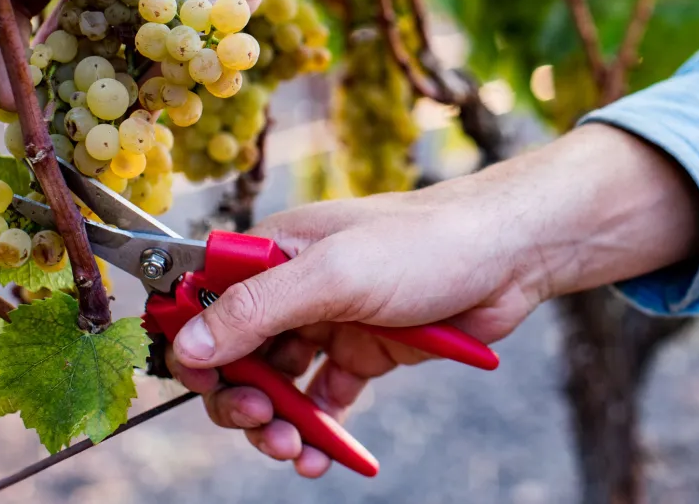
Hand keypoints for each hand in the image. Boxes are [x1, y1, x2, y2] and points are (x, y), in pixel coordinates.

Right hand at [167, 124, 698, 474]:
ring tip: (292, 449)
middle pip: (237, 354)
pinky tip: (319, 455)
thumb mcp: (334, 274)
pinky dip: (316, 431)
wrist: (509, 256)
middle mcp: (295, 287)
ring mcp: (331, 322)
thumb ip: (258, 310)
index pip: (206, 299)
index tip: (204, 386)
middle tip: (259, 422)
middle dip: (239, 396)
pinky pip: (324, 401)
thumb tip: (188, 346)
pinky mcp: (366, 352)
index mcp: (275, 251)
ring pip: (278, 385)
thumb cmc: (426, 243)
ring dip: (275, 422)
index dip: (195, 345)